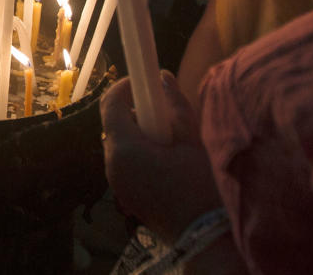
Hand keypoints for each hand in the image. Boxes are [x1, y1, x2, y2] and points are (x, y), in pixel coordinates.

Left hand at [100, 71, 222, 244]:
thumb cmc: (199, 186)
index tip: (143, 81)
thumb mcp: (190, 139)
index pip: (110, 104)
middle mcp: (112, 164)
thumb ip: (174, 104)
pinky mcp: (124, 193)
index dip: (124, 87)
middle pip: (114, 124)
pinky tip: (164, 158)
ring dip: (137, 132)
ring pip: (119, 143)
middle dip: (135, 111)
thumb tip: (162, 76)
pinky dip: (138, 151)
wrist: (202, 235)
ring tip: (168, 137)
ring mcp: (115, 181)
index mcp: (124, 148)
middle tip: (163, 111)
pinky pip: (124, 161)